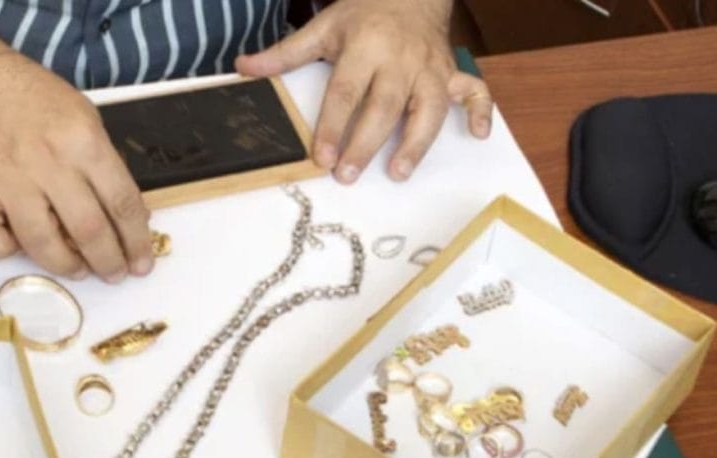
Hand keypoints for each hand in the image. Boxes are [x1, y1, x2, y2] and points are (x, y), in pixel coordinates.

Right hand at [0, 14, 151, 281]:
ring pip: (41, 242)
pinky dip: (5, 251)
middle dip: (109, 262)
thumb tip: (129, 217)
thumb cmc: (42, 103)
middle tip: (116, 274)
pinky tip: (20, 246)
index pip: (121, 202)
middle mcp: (48, 162)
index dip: (136, 239)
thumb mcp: (89, 121)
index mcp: (84, 142)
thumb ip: (106, 167)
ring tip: (80, 270)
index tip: (142, 263)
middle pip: (88, 228)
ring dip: (66, 265)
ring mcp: (9, 179)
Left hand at [236, 0, 492, 183]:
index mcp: (365, 47)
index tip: (321, 156)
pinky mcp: (451, 72)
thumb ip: (285, 54)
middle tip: (348, 175)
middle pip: (385, 106)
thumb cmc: (363, 14)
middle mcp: (401, 60)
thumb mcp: (322, 27)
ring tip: (398, 172)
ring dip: (417, 141)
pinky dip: (481, 112)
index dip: (333, 124)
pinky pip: (475, 91)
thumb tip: (242, 70)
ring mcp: (430, 67)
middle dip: (367, 142)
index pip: (346, 91)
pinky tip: (478, 136)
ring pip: (430, 107)